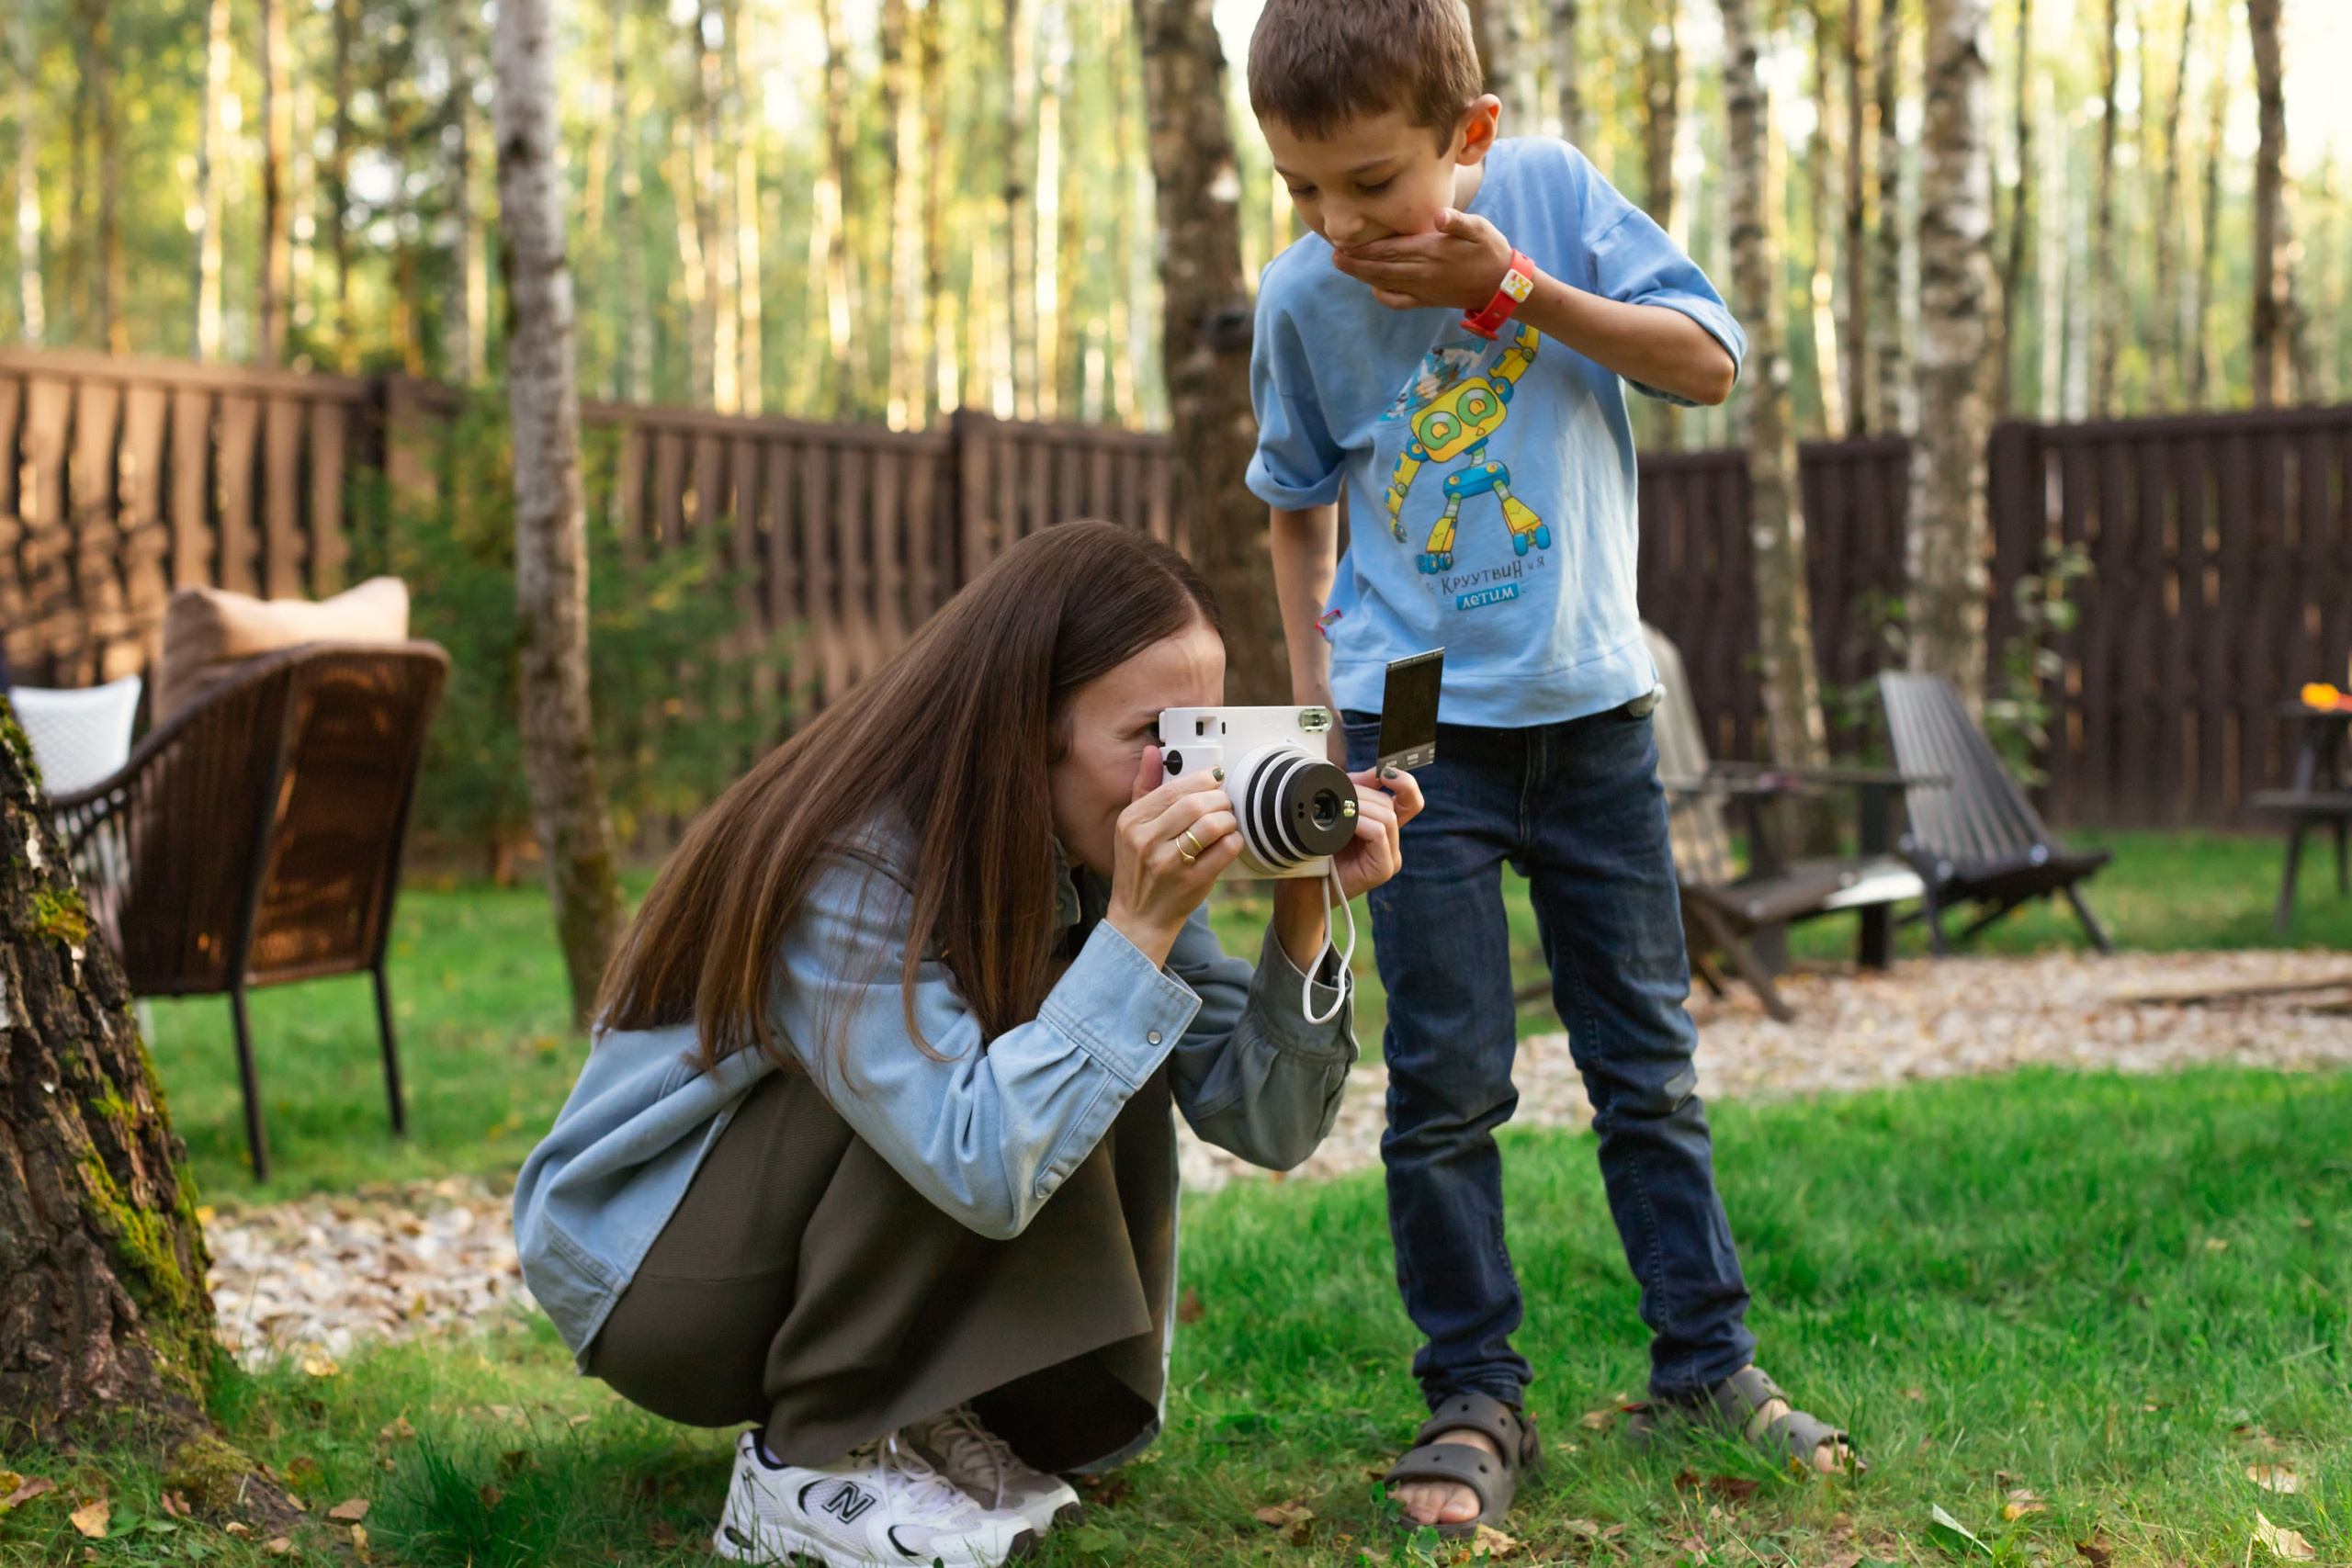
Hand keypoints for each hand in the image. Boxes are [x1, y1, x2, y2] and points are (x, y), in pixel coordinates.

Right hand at [1103, 745, 1242, 967]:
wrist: (1139, 917)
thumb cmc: (1138, 869)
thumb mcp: (1130, 827)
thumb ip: (1143, 788)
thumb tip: (1153, 751)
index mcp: (1132, 822)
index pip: (1173, 789)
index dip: (1201, 780)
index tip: (1214, 780)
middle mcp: (1147, 841)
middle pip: (1196, 803)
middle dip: (1218, 799)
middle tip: (1223, 803)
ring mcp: (1170, 863)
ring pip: (1213, 824)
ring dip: (1228, 819)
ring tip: (1226, 823)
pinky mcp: (1192, 882)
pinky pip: (1225, 850)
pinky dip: (1234, 841)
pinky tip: (1229, 842)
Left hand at [1328, 766, 1421, 902]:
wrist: (1301, 885)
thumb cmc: (1315, 849)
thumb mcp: (1337, 810)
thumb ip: (1358, 790)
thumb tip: (1377, 772)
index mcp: (1384, 826)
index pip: (1409, 800)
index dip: (1404, 782)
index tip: (1386, 772)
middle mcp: (1391, 842)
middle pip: (1391, 803)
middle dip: (1364, 793)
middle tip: (1338, 794)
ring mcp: (1390, 857)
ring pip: (1387, 817)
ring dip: (1359, 808)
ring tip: (1337, 812)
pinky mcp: (1383, 869)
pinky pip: (1379, 833)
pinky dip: (1360, 824)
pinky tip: (1343, 827)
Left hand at [1330, 208, 1514, 312]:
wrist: (1503, 285)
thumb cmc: (1491, 251)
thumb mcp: (1480, 228)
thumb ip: (1458, 222)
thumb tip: (1440, 216)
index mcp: (1430, 252)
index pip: (1390, 249)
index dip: (1365, 248)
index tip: (1345, 243)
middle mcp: (1422, 273)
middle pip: (1381, 268)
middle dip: (1355, 262)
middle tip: (1334, 256)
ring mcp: (1423, 289)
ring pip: (1386, 283)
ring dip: (1362, 276)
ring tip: (1343, 266)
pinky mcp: (1427, 301)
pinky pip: (1399, 301)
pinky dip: (1383, 295)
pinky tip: (1374, 288)